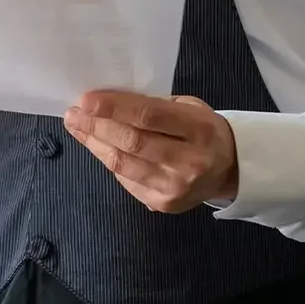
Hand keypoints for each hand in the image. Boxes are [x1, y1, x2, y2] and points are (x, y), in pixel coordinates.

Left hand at [62, 90, 239, 212]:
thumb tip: (106, 101)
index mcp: (199, 129)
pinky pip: (126, 180)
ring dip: (94, 144)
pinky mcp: (163, 204)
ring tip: (77, 127)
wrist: (230, 169)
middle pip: (132, 143)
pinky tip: (97, 146)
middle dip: (97, 126)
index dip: (114, 107)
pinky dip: (108, 160)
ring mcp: (176, 187)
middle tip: (74, 114)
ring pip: (123, 165)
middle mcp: (190, 162)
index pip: (149, 116)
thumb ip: (154, 106)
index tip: (86, 99)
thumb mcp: (190, 108)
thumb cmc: (203, 130)